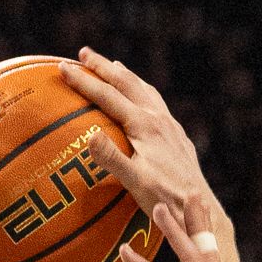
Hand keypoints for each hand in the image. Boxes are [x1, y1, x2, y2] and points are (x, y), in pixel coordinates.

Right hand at [61, 48, 208, 219]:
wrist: (199, 208)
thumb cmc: (164, 200)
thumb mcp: (134, 182)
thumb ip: (112, 158)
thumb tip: (90, 134)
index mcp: (143, 125)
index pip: (107, 96)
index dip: (83, 81)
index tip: (63, 68)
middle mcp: (158, 118)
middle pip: (127, 83)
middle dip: (103, 67)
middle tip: (83, 53)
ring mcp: (170, 125)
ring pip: (145, 89)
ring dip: (125, 76)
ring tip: (112, 67)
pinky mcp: (178, 136)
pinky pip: (157, 103)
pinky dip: (142, 91)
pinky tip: (143, 99)